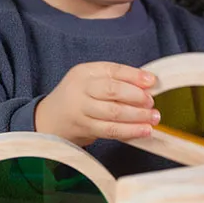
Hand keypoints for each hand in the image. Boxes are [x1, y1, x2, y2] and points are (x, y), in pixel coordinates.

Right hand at [35, 62, 159, 147]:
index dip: (134, 75)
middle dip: (136, 97)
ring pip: (112, 113)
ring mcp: (81, 111)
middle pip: (112, 91)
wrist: (50, 119)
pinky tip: (143, 131)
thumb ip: (116, 80)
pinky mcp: (85, 129)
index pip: (112, 70)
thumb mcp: (92, 80)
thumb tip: (149, 84)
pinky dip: (129, 131)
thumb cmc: (79, 96)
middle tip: (152, 102)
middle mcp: (81, 89)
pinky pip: (110, 130)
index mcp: (85, 72)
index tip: (152, 81)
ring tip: (153, 118)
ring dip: (136, 117)